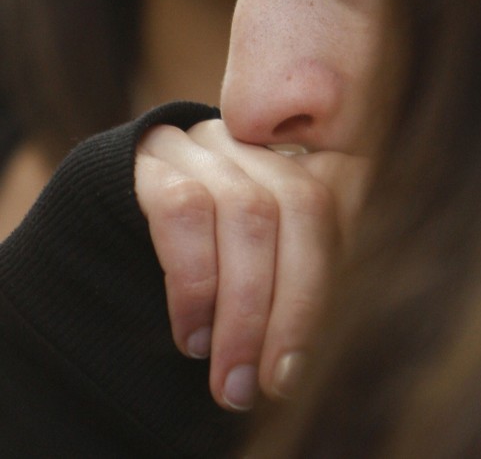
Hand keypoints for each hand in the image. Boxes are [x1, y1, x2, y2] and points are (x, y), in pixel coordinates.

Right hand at [134, 119, 368, 409]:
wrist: (102, 230)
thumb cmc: (204, 263)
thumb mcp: (259, 272)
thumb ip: (293, 287)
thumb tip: (293, 363)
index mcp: (296, 159)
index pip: (330, 213)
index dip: (313, 296)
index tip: (288, 373)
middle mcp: (253, 141)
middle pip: (299, 205)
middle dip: (288, 306)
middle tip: (260, 385)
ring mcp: (202, 142)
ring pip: (247, 209)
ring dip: (240, 307)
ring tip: (225, 372)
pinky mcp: (149, 156)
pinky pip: (184, 209)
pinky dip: (194, 281)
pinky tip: (189, 332)